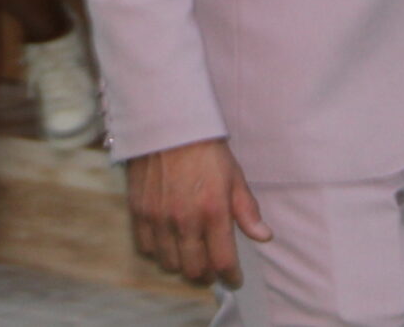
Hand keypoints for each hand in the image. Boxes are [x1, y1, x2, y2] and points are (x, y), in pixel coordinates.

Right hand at [126, 138, 271, 288]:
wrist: (168, 124)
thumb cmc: (205, 149)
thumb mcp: (234, 176)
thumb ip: (247, 210)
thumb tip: (264, 236)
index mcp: (213, 211)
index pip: (223, 261)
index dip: (231, 277)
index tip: (234, 279)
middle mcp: (185, 220)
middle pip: (195, 270)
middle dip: (207, 275)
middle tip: (212, 268)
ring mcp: (159, 218)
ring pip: (170, 264)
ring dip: (183, 265)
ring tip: (191, 255)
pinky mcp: (139, 212)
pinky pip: (147, 248)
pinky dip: (159, 252)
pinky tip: (169, 242)